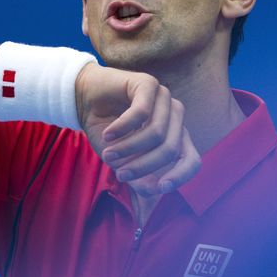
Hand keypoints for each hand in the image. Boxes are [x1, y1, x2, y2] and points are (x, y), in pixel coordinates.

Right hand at [75, 63, 200, 194]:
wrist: (84, 100)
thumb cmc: (108, 132)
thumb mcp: (123, 160)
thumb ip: (139, 177)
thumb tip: (153, 192)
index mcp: (176, 135)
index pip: (192, 159)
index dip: (181, 175)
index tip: (160, 187)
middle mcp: (175, 116)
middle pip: (171, 149)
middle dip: (144, 166)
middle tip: (121, 174)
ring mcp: (165, 98)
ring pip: (157, 133)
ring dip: (129, 148)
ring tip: (108, 155)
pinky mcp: (148, 84)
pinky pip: (141, 113)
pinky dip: (122, 128)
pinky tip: (108, 133)